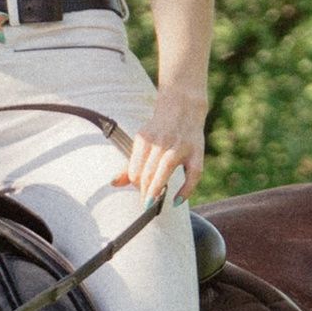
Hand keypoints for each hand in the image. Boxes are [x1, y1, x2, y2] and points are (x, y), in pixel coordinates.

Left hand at [116, 88, 206, 205]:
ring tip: (153, 203)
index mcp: (145, 139)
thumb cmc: (160, 130)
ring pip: (165, 170)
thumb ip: (130, 164)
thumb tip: (114, 183)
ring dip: (157, 189)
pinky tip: (177, 201)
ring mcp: (181, 146)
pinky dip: (186, 190)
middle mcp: (162, 141)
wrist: (183, 107)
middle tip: (146, 203)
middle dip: (145, 191)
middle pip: (148, 172)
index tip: (139, 190)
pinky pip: (193, 175)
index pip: (135, 169)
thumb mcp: (143, 142)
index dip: (135, 184)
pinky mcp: (197, 152)